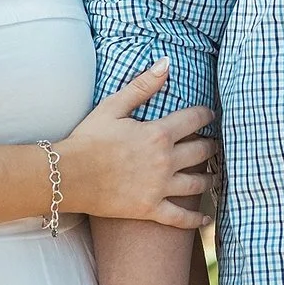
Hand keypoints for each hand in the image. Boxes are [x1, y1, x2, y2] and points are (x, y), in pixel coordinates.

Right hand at [58, 62, 214, 228]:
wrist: (68, 175)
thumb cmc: (87, 139)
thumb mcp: (113, 107)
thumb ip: (142, 86)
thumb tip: (166, 63)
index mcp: (158, 134)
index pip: (195, 120)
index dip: (206, 115)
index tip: (210, 114)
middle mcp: (165, 161)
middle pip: (201, 152)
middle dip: (212, 146)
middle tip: (215, 145)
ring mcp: (159, 188)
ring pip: (197, 184)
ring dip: (210, 179)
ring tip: (215, 176)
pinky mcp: (150, 209)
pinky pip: (180, 218)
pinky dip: (195, 220)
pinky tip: (205, 220)